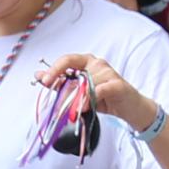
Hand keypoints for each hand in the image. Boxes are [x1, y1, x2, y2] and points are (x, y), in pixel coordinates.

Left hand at [38, 50, 158, 134]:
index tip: (44, 80)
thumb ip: (61, 83)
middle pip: (74, 72)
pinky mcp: (117, 84)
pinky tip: (83, 107)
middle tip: (57, 100)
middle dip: (63, 88)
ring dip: (76, 99)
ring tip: (73, 109)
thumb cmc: (104, 98)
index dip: (54, 69)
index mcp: (86, 62)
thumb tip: (39, 75)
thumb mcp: (79, 92)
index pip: (67, 60)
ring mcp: (109, 72)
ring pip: (85, 84)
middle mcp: (97, 64)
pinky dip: (88, 100)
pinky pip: (98, 90)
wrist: (130, 108)